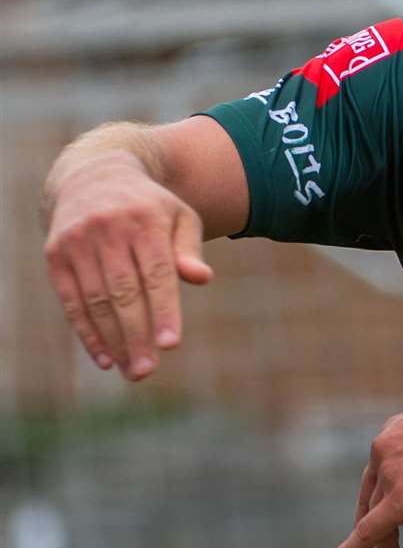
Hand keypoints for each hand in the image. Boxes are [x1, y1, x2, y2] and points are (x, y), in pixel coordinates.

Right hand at [43, 152, 213, 379]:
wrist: (94, 176)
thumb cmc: (150, 208)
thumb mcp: (178, 217)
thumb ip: (189, 249)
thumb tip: (201, 278)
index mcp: (145, 220)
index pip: (157, 273)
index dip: (163, 310)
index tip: (170, 345)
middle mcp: (109, 229)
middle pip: (124, 292)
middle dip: (136, 335)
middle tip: (147, 371)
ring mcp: (78, 241)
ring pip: (96, 300)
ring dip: (112, 340)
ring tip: (130, 370)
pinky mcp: (56, 255)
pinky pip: (71, 300)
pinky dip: (87, 332)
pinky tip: (104, 357)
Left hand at [324, 393, 402, 547]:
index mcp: (397, 427)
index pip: (382, 461)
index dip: (384, 484)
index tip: (389, 496)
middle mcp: (385, 447)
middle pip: (372, 489)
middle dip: (374, 512)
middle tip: (383, 534)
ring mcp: (390, 474)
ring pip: (375, 513)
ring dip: (382, 537)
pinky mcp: (398, 502)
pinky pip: (368, 532)